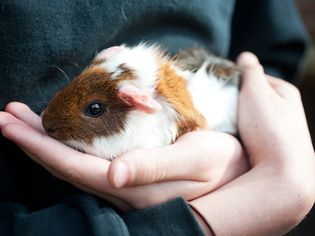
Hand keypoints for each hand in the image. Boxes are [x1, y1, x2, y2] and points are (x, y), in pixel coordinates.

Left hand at [0, 102, 247, 211]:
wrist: (237, 172)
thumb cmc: (221, 162)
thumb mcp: (195, 159)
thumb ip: (154, 168)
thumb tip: (113, 177)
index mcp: (135, 188)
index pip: (75, 167)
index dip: (41, 146)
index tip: (12, 124)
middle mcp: (124, 192)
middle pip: (67, 166)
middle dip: (35, 142)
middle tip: (8, 116)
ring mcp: (126, 187)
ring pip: (75, 164)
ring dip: (48, 142)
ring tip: (26, 121)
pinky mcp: (131, 178)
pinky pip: (89, 162)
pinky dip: (70, 145)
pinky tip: (63, 133)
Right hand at [189, 52, 314, 235]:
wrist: (285, 174)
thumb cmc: (269, 129)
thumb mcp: (256, 92)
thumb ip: (250, 72)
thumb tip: (245, 56)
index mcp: (285, 91)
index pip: (256, 76)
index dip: (237, 79)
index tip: (219, 86)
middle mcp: (288, 109)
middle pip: (255, 97)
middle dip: (238, 99)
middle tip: (220, 105)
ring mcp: (282, 130)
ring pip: (254, 116)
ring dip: (240, 117)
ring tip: (226, 122)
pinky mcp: (275, 147)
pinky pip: (255, 133)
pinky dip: (245, 132)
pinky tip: (237, 137)